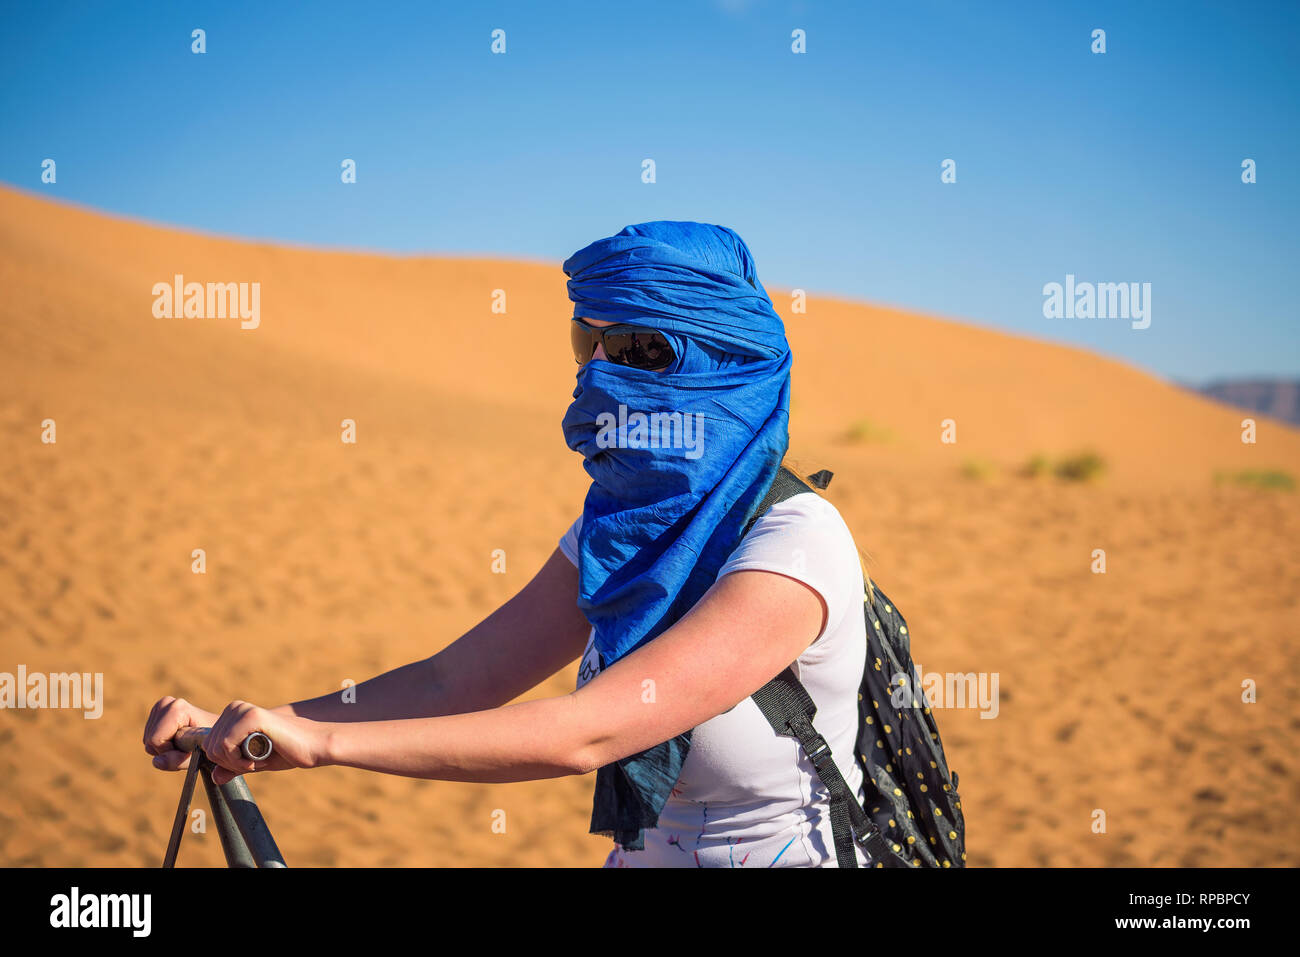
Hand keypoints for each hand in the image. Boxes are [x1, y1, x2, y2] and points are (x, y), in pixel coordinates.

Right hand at [143, 696, 218, 770]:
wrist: (217, 733)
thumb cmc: (209, 744)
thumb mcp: (196, 757)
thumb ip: (176, 761)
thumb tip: (156, 762)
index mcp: (176, 708)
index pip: (156, 740)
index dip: (169, 752)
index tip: (188, 750)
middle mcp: (165, 704)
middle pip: (150, 741)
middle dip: (166, 751)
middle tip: (186, 748)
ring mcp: (159, 707)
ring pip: (148, 742)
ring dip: (164, 750)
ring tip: (183, 744)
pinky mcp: (156, 714)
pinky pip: (149, 740)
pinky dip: (162, 746)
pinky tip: (177, 741)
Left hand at [202, 700, 329, 784]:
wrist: (313, 746)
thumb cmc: (287, 752)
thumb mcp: (253, 761)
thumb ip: (233, 767)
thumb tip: (214, 777)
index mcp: (234, 713)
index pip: (209, 745)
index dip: (227, 762)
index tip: (250, 760)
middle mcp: (235, 707)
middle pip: (210, 747)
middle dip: (231, 763)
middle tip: (256, 761)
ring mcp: (243, 710)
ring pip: (216, 748)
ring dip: (237, 763)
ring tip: (259, 759)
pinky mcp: (252, 716)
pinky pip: (227, 746)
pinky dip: (240, 761)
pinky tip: (259, 759)